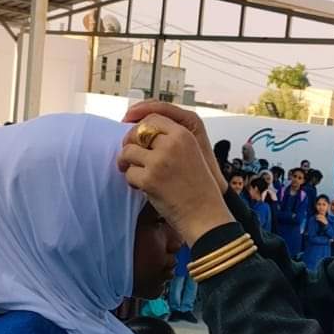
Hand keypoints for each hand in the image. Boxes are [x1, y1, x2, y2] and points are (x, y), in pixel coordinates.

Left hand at [119, 113, 232, 244]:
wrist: (205, 215)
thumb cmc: (198, 189)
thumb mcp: (191, 155)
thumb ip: (171, 142)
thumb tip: (140, 134)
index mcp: (184, 135)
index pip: (153, 118)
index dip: (139, 125)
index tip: (133, 136)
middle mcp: (172, 144)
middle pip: (137, 132)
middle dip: (129, 144)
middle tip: (129, 157)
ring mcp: (159, 161)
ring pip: (128, 152)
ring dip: (127, 163)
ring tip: (136, 174)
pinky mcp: (149, 179)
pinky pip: (129, 173)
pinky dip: (132, 181)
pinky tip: (143, 188)